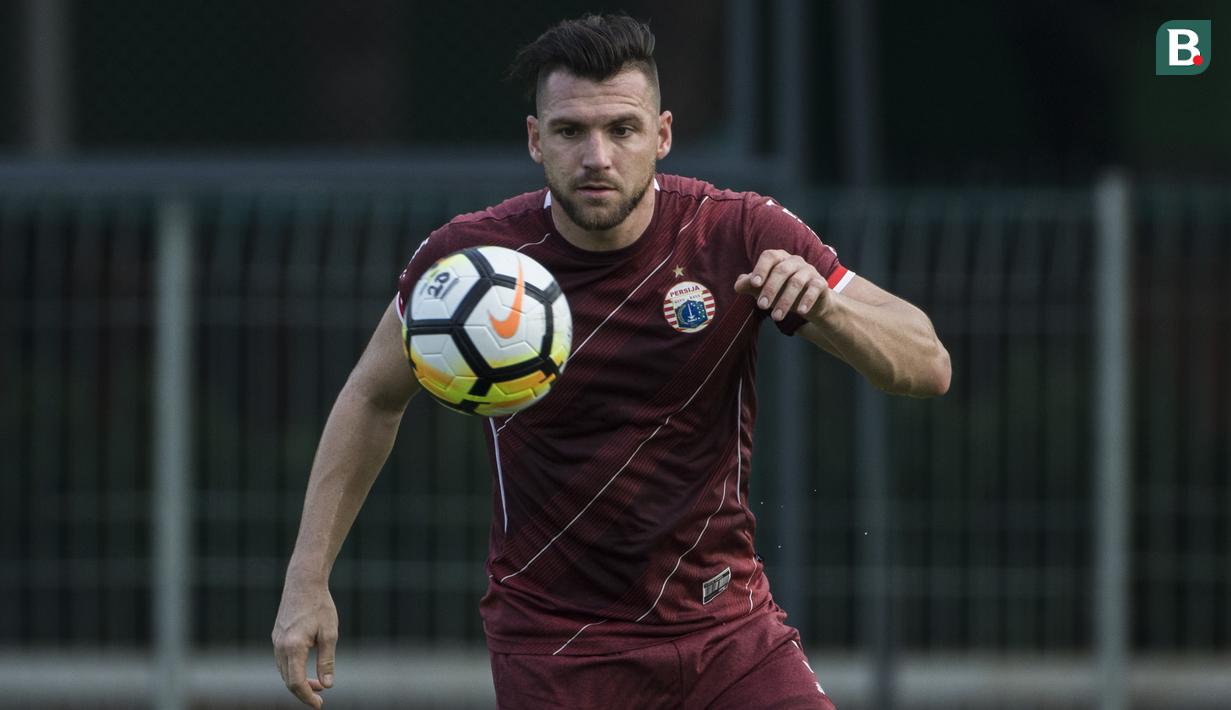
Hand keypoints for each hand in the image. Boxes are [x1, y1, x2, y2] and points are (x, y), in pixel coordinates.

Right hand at [272, 577, 338, 707]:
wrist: (303, 582)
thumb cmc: (320, 606)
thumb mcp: (330, 634)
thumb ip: (327, 660)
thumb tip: (328, 684)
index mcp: (293, 647)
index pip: (296, 683)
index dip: (307, 697)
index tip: (319, 704)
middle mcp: (280, 647)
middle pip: (288, 680)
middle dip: (303, 691)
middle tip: (321, 695)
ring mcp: (276, 641)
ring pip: (283, 671)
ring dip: (298, 680)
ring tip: (317, 682)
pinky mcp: (276, 636)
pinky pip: (282, 660)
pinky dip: (293, 669)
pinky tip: (307, 666)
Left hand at [735, 249, 831, 321]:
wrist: (808, 304)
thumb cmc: (781, 292)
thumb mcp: (763, 289)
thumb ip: (749, 285)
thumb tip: (738, 285)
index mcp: (779, 258)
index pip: (769, 256)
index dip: (761, 268)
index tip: (754, 284)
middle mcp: (794, 261)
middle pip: (782, 271)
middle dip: (770, 289)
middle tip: (762, 306)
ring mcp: (809, 271)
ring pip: (797, 282)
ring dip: (785, 300)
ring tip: (776, 317)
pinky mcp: (821, 283)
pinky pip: (815, 288)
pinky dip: (807, 300)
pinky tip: (800, 312)